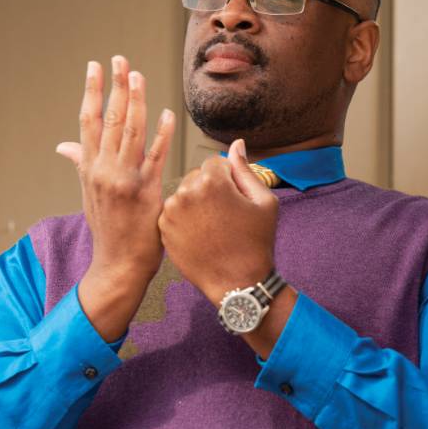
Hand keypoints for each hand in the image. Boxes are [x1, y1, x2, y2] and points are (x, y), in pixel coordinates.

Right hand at [55, 57, 175, 338]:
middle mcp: (103, 170)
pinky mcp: (146, 192)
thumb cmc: (107, 227)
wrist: (117, 264)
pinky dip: (162, 134)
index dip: (91, 90)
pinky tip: (167, 114)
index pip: (87, 121)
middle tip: (120, 58)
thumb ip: (80, 164)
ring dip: (135, 101)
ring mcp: (124, 180)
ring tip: (139, 76)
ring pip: (130, 132)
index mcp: (89, 167)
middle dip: (115, 86)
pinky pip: (156, 157)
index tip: (95, 66)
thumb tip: (62, 145)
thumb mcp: (88, 193)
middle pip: (108, 119)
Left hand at [158, 139, 278, 304]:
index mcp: (213, 181)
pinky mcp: (163, 228)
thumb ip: (246, 169)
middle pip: (198, 177)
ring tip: (212, 227)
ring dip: (195, 203)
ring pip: (184, 194)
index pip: (216, 163)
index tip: (235, 200)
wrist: (237, 284)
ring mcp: (171, 211)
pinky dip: (184, 219)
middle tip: (224, 216)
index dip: (229, 180)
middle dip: (210, 189)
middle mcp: (187, 191)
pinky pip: (174, 212)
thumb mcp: (264, 202)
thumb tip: (236, 144)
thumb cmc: (256, 243)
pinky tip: (200, 235)